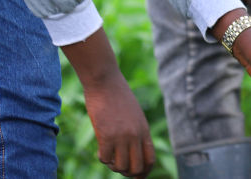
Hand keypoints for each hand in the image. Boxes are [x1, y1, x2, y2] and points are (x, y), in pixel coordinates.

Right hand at [61, 28, 154, 176]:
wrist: (105, 81)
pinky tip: (100, 150)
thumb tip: (133, 149)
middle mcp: (135, 135)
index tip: (136, 176)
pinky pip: (105, 159)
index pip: (150, 160)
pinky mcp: (106, 135)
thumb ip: (136, 131)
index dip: (144, 172)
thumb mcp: (134, 114)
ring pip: (120, 167)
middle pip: (136, 168)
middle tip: (118, 166)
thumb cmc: (117, 95)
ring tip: (108, 155)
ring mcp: (122, 136)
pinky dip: (102, 158)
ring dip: (113, 165)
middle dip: (127, 173)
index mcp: (144, 130)